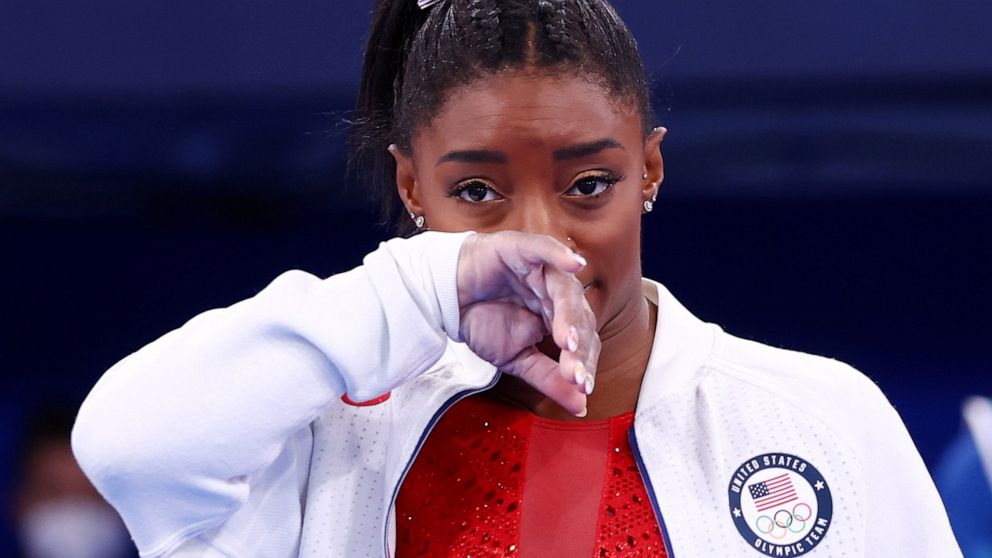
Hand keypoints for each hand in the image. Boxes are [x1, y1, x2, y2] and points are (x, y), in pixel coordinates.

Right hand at [457, 231, 599, 415]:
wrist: (445, 297)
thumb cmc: (482, 320)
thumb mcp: (517, 359)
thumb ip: (549, 379)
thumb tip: (580, 406)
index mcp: (560, 318)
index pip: (583, 341)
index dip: (583, 363)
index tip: (581, 388)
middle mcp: (557, 294)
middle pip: (579, 317)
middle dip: (577, 348)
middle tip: (573, 373)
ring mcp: (543, 270)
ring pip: (565, 290)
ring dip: (569, 315)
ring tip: (567, 340)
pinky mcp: (524, 249)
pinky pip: (545, 250)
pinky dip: (559, 255)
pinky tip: (574, 264)